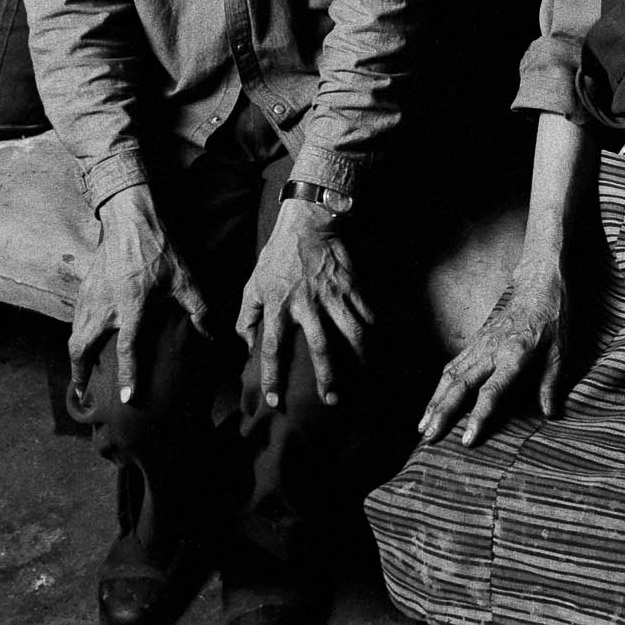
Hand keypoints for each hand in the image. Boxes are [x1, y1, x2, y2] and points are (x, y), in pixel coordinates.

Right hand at [69, 183, 208, 403]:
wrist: (129, 217)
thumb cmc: (159, 248)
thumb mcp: (185, 278)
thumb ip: (198, 309)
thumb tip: (211, 334)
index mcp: (131, 306)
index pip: (127, 349)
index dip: (128, 376)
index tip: (125, 399)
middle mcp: (105, 306)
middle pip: (82, 347)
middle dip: (80, 373)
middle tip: (85, 391)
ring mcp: (91, 296)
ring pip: (74, 334)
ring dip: (76, 356)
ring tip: (81, 371)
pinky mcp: (85, 286)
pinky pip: (75, 318)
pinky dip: (76, 335)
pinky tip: (84, 340)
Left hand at [236, 199, 372, 407]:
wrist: (307, 223)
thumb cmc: (277, 257)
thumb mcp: (252, 285)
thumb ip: (247, 317)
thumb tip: (246, 346)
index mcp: (278, 305)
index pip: (272, 348)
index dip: (272, 377)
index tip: (275, 401)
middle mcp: (307, 303)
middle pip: (320, 347)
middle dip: (327, 377)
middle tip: (331, 400)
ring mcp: (332, 294)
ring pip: (352, 332)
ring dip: (359, 358)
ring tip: (363, 377)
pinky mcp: (352, 285)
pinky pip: (367, 312)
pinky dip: (374, 330)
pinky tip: (378, 345)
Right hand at [417, 267, 567, 446]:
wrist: (537, 283)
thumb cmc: (552, 316)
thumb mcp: (561, 349)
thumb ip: (551, 382)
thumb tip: (549, 413)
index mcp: (515, 354)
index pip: (491, 391)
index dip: (478, 417)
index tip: (467, 439)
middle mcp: (491, 350)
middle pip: (460, 385)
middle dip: (442, 413)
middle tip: (429, 437)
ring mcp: (480, 344)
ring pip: (450, 375)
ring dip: (435, 401)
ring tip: (422, 426)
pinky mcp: (475, 340)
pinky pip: (453, 365)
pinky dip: (440, 386)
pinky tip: (433, 402)